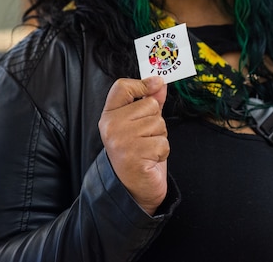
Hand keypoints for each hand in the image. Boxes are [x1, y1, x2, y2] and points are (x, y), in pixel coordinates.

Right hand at [99, 76, 168, 214]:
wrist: (132, 190)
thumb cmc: (138, 154)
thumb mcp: (142, 124)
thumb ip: (149, 102)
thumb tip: (160, 83)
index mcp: (109, 116)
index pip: (122, 87)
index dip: (142, 84)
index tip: (155, 85)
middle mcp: (111, 126)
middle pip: (150, 104)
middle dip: (156, 122)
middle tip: (145, 139)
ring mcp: (121, 141)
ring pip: (159, 123)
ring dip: (160, 138)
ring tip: (147, 150)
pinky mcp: (134, 155)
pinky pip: (162, 142)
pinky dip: (162, 152)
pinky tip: (150, 160)